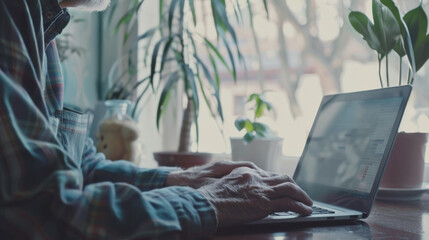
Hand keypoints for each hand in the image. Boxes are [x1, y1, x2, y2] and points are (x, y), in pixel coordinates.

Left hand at [166, 160, 269, 187]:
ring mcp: (219, 167)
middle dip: (258, 174)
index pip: (247, 166)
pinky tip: (244, 187)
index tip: (268, 179)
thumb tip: (239, 182)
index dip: (259, 172)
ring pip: (240, 170)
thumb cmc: (189, 185)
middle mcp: (222, 164)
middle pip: (246, 167)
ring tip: (260, 185)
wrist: (173, 181)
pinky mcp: (215, 172)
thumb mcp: (208, 186)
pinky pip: (233, 174)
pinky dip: (241, 179)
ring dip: (250, 177)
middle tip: (269, 182)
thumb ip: (224, 184)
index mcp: (222, 165)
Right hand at [198, 167, 312, 226]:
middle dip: (295, 186)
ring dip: (302, 196)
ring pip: (290, 188)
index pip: (269, 175)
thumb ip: (236, 182)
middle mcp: (256, 178)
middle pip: (283, 178)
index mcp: (246, 172)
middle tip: (301, 194)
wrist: (207, 204)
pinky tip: (305, 211)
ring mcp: (261, 191)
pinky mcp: (264, 204)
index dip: (280, 182)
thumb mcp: (223, 183)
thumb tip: (244, 188)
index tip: (285, 187)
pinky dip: (300, 206)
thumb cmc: (210, 197)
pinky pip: (288, 203)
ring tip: (309, 203)